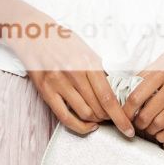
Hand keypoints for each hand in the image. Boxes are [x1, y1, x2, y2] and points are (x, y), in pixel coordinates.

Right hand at [15, 27, 135, 136]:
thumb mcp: (87, 51)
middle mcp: (74, 73)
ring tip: (101, 120)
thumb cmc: (64, 42)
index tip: (129, 128)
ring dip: (96, 121)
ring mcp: (59, 83)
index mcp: (89, 62)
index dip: (120, 116)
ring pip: (84, 113)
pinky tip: (88, 125)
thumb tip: (117, 90)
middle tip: (115, 119)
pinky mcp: (46, 91)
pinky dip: (80, 126)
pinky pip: (65, 117)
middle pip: (98, 107)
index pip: (108, 97)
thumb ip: (100, 70)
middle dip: (110, 118)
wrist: (35, 36)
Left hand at [122, 26, 163, 143]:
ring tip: (146, 129)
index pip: (136, 94)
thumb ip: (154, 69)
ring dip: (149, 130)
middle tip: (134, 124)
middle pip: (145, 112)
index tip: (122, 114)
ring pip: (159, 122)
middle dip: (136, 122)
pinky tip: (160, 135)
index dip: (125, 109)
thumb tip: (136, 84)